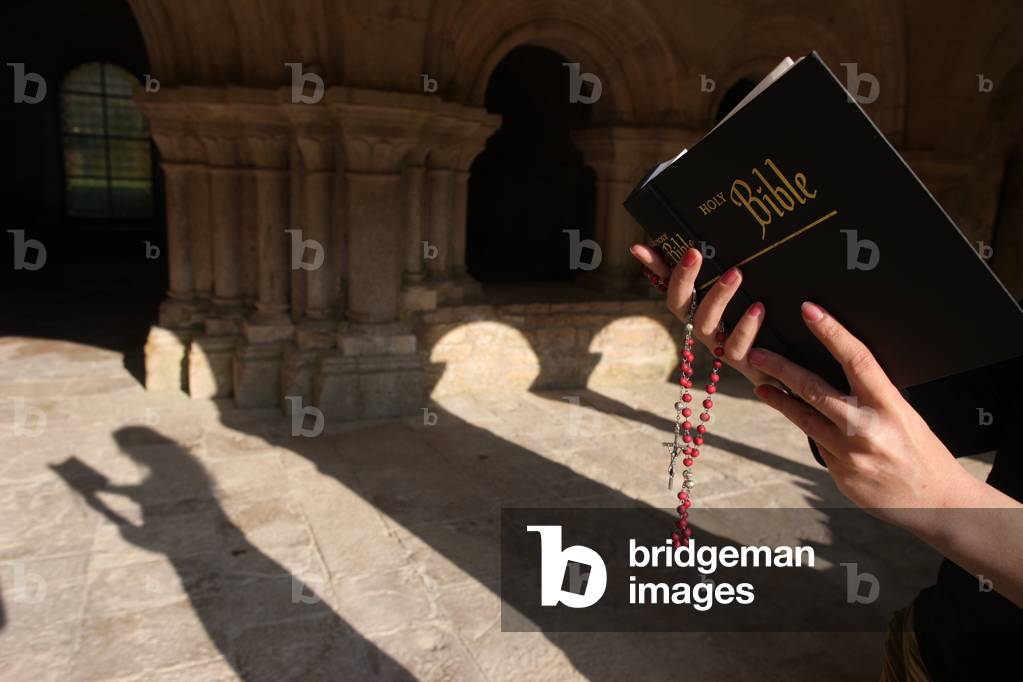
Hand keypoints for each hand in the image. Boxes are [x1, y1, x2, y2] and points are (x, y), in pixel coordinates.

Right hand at [630, 243, 772, 387]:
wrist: (785, 365)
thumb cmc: (757, 322)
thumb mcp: (740, 291)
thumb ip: (718, 268)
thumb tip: (677, 242)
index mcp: (696, 308)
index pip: (667, 283)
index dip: (655, 267)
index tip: (643, 247)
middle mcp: (700, 326)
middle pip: (679, 304)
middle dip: (682, 279)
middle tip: (696, 253)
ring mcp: (718, 345)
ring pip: (705, 324)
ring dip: (717, 297)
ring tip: (736, 273)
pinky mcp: (742, 362)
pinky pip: (736, 348)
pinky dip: (746, 328)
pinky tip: (758, 308)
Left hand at [747, 301, 987, 526]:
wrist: (936, 501)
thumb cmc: (922, 449)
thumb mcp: (903, 413)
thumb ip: (871, 394)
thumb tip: (837, 369)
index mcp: (889, 405)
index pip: (855, 359)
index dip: (831, 331)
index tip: (810, 310)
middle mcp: (866, 428)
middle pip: (813, 389)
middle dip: (780, 368)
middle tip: (756, 353)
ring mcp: (848, 454)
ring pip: (803, 419)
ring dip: (779, 399)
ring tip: (761, 385)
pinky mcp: (839, 474)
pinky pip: (816, 443)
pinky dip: (809, 429)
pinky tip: (802, 420)